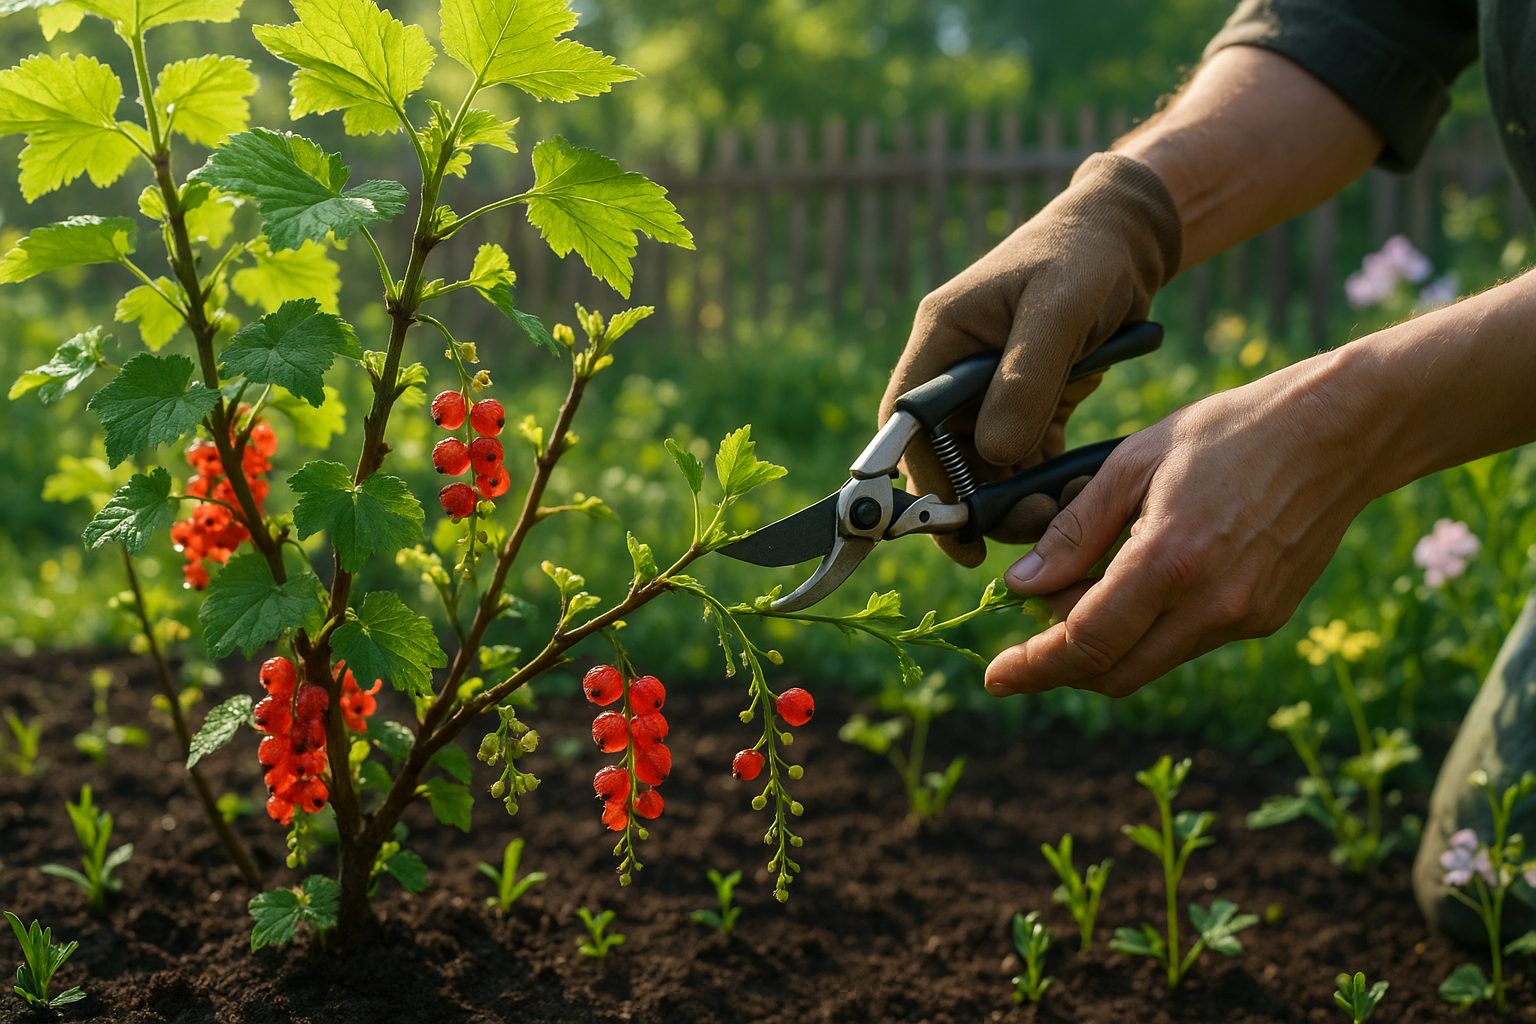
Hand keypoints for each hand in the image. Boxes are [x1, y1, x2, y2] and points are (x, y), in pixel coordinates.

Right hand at [879, 152, 1181, 567]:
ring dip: (1016, 498)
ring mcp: (988, 389)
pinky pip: (1022, 456)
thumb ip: (1025, 380)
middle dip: (981, 501)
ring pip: (985, 465)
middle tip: (1031, 531)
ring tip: (1061, 517)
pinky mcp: (1026, 401)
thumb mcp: (1059, 310)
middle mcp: (955, 370)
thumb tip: (994, 453)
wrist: (1127, 237)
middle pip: (947, 457)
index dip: (922, 482)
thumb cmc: (1086, 256)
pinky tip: (1075, 494)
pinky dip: (1043, 481)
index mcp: (942, 340)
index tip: (955, 529)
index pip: (909, 425)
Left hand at [984, 353, 1380, 697]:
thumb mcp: (1134, 462)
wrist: (1341, 430)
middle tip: (1031, 625)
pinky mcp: (1266, 618)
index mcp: (1169, 561)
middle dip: (1061, 663)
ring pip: (1150, 662)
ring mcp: (1245, 618)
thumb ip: (1074, 531)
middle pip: (1114, 673)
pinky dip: (1149, 628)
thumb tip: (1021, 585)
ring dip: (1105, 643)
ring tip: (1084, 584)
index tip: (995, 678)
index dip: (1032, 668)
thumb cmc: (1230, 431)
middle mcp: (1211, 604)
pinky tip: (1142, 576)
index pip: (1084, 643)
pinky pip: (1188, 642)